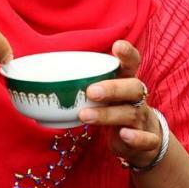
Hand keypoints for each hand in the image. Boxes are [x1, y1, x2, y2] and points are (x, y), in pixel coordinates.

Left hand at [78, 40, 162, 165]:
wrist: (141, 142)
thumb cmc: (114, 110)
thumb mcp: (103, 96)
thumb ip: (82, 84)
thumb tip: (40, 78)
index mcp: (126, 82)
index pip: (131, 64)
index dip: (127, 54)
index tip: (117, 46)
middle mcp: (137, 98)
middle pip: (133, 87)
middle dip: (113, 88)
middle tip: (91, 91)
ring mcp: (142, 118)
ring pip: (131, 113)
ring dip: (107, 115)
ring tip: (84, 116)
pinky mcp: (147, 140)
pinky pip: (147, 139)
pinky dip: (136, 138)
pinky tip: (123, 135)